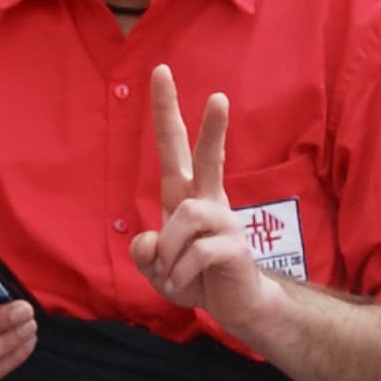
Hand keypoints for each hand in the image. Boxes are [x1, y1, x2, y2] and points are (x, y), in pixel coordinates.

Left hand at [131, 65, 289, 342]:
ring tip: (172, 273)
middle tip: (219, 96)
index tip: (161, 72)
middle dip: (211, 128)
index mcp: (185, 196)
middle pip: (208, 157)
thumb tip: (149, 240)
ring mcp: (225, 222)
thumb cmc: (195, 278)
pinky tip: (183, 284)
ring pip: (187, 215)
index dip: (166, 111)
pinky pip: (197, 252)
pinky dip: (180, 273)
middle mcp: (208, 201)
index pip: (174, 147)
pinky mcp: (235, 247)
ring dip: (170, 251)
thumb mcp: (156, 268)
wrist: (234, 307)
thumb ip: (144, 253)